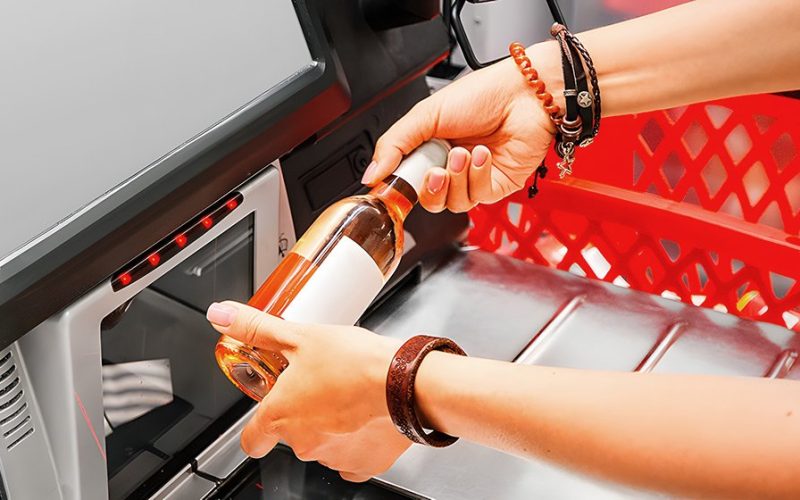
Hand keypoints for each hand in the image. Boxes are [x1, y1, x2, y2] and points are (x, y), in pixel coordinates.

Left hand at [206, 301, 409, 481]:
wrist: (403, 380)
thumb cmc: (354, 361)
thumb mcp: (298, 335)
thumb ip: (256, 329)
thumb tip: (221, 315)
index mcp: (280, 415)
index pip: (251, 440)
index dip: (256, 429)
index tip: (266, 414)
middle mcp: (303, 443)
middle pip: (291, 434)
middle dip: (304, 411)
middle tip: (321, 382)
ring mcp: (333, 456)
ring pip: (322, 444)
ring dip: (330, 423)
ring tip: (346, 392)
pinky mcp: (364, 464)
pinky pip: (352, 457)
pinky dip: (356, 440)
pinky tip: (364, 415)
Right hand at [362, 43, 560, 212]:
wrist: (525, 95)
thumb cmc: (482, 94)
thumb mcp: (425, 114)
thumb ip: (394, 145)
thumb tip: (372, 173)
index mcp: (430, 148)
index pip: (408, 181)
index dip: (401, 188)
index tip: (393, 186)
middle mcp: (451, 166)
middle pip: (429, 200)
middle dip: (430, 188)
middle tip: (435, 169)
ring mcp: (474, 178)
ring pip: (453, 203)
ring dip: (457, 178)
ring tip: (464, 153)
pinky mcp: (497, 186)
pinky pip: (478, 197)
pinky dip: (478, 176)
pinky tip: (483, 155)